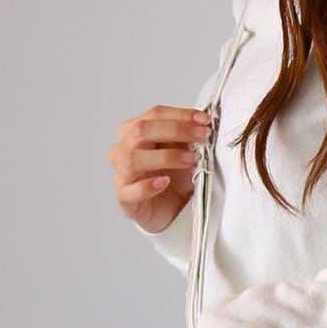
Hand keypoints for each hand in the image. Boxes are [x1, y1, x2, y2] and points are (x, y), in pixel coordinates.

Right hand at [109, 105, 210, 234]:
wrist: (174, 212)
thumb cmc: (176, 180)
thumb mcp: (186, 153)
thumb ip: (189, 137)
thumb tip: (204, 123)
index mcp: (134, 132)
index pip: (154, 115)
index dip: (180, 115)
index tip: (204, 120)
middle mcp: (123, 150)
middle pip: (141, 131)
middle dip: (175, 130)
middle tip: (201, 136)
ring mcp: (122, 175)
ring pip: (133, 158)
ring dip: (165, 156)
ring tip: (191, 160)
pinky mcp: (125, 200)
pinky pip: (130, 191)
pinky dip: (148, 186)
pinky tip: (165, 182)